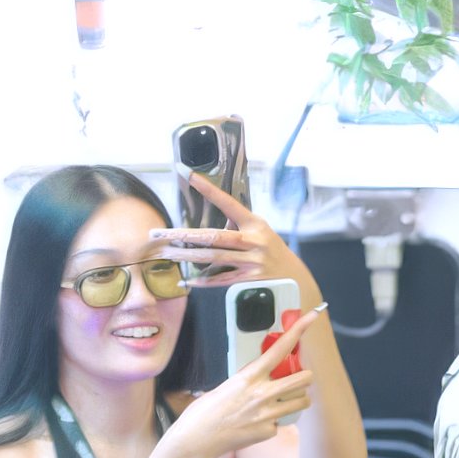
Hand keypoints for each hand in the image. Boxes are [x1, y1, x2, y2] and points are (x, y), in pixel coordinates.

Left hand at [159, 168, 302, 288]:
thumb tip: (213, 220)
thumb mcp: (261, 232)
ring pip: (214, 257)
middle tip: (161, 233)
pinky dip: (205, 281)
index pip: (228, 203)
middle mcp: (254, 241)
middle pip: (214, 236)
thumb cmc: (273, 252)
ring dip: (188, 256)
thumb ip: (239, 225)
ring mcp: (252, 262)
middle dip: (184, 235)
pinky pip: (222, 280)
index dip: (209, 190)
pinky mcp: (251, 281)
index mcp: (255, 224)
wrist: (296, 280)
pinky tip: (188, 281)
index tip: (190, 176)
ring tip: (167, 253)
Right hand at [159, 308, 324, 457]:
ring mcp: (268, 414)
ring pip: (303, 401)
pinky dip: (277, 420)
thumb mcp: (228, 385)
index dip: (300, 329)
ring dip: (299, 398)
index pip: (280, 348)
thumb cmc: (206, 410)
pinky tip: (261, 422)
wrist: (197, 439)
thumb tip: (265, 375)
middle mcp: (262, 393)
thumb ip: (250, 379)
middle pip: (304, 378)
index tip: (313, 315)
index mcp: (249, 376)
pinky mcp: (269, 431)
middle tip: (298, 378)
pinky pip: (283, 421)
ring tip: (286, 399)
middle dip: (305, 376)